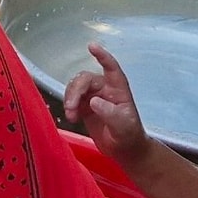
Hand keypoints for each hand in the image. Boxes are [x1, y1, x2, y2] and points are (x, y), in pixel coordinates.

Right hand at [62, 43, 150, 165]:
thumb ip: (109, 112)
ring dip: (69, 98)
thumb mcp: (123, 125)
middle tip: (71, 106)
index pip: (111, 68)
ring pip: (75, 87)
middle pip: (85, 79)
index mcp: (118, 89)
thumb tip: (93, 101)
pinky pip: (71, 98)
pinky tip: (71, 117)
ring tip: (71, 115)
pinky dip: (68, 106)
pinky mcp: (85, 106)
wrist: (124, 151)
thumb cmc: (129, 136)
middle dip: (75, 90)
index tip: (91, 46)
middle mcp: (105, 89)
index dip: (102, 56)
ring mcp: (94, 96)